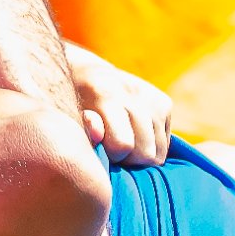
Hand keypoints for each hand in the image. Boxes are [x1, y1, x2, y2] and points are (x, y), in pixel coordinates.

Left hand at [67, 42, 171, 166]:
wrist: (84, 75)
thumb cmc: (71, 108)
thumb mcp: (69, 121)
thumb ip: (83, 133)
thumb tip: (97, 133)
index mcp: (105, 92)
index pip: (123, 144)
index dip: (112, 156)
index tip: (101, 150)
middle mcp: (134, 91)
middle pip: (146, 154)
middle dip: (129, 160)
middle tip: (112, 150)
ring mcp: (152, 96)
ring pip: (158, 153)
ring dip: (140, 156)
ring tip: (122, 143)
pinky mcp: (164, 102)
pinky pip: (165, 144)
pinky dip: (151, 147)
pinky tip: (134, 136)